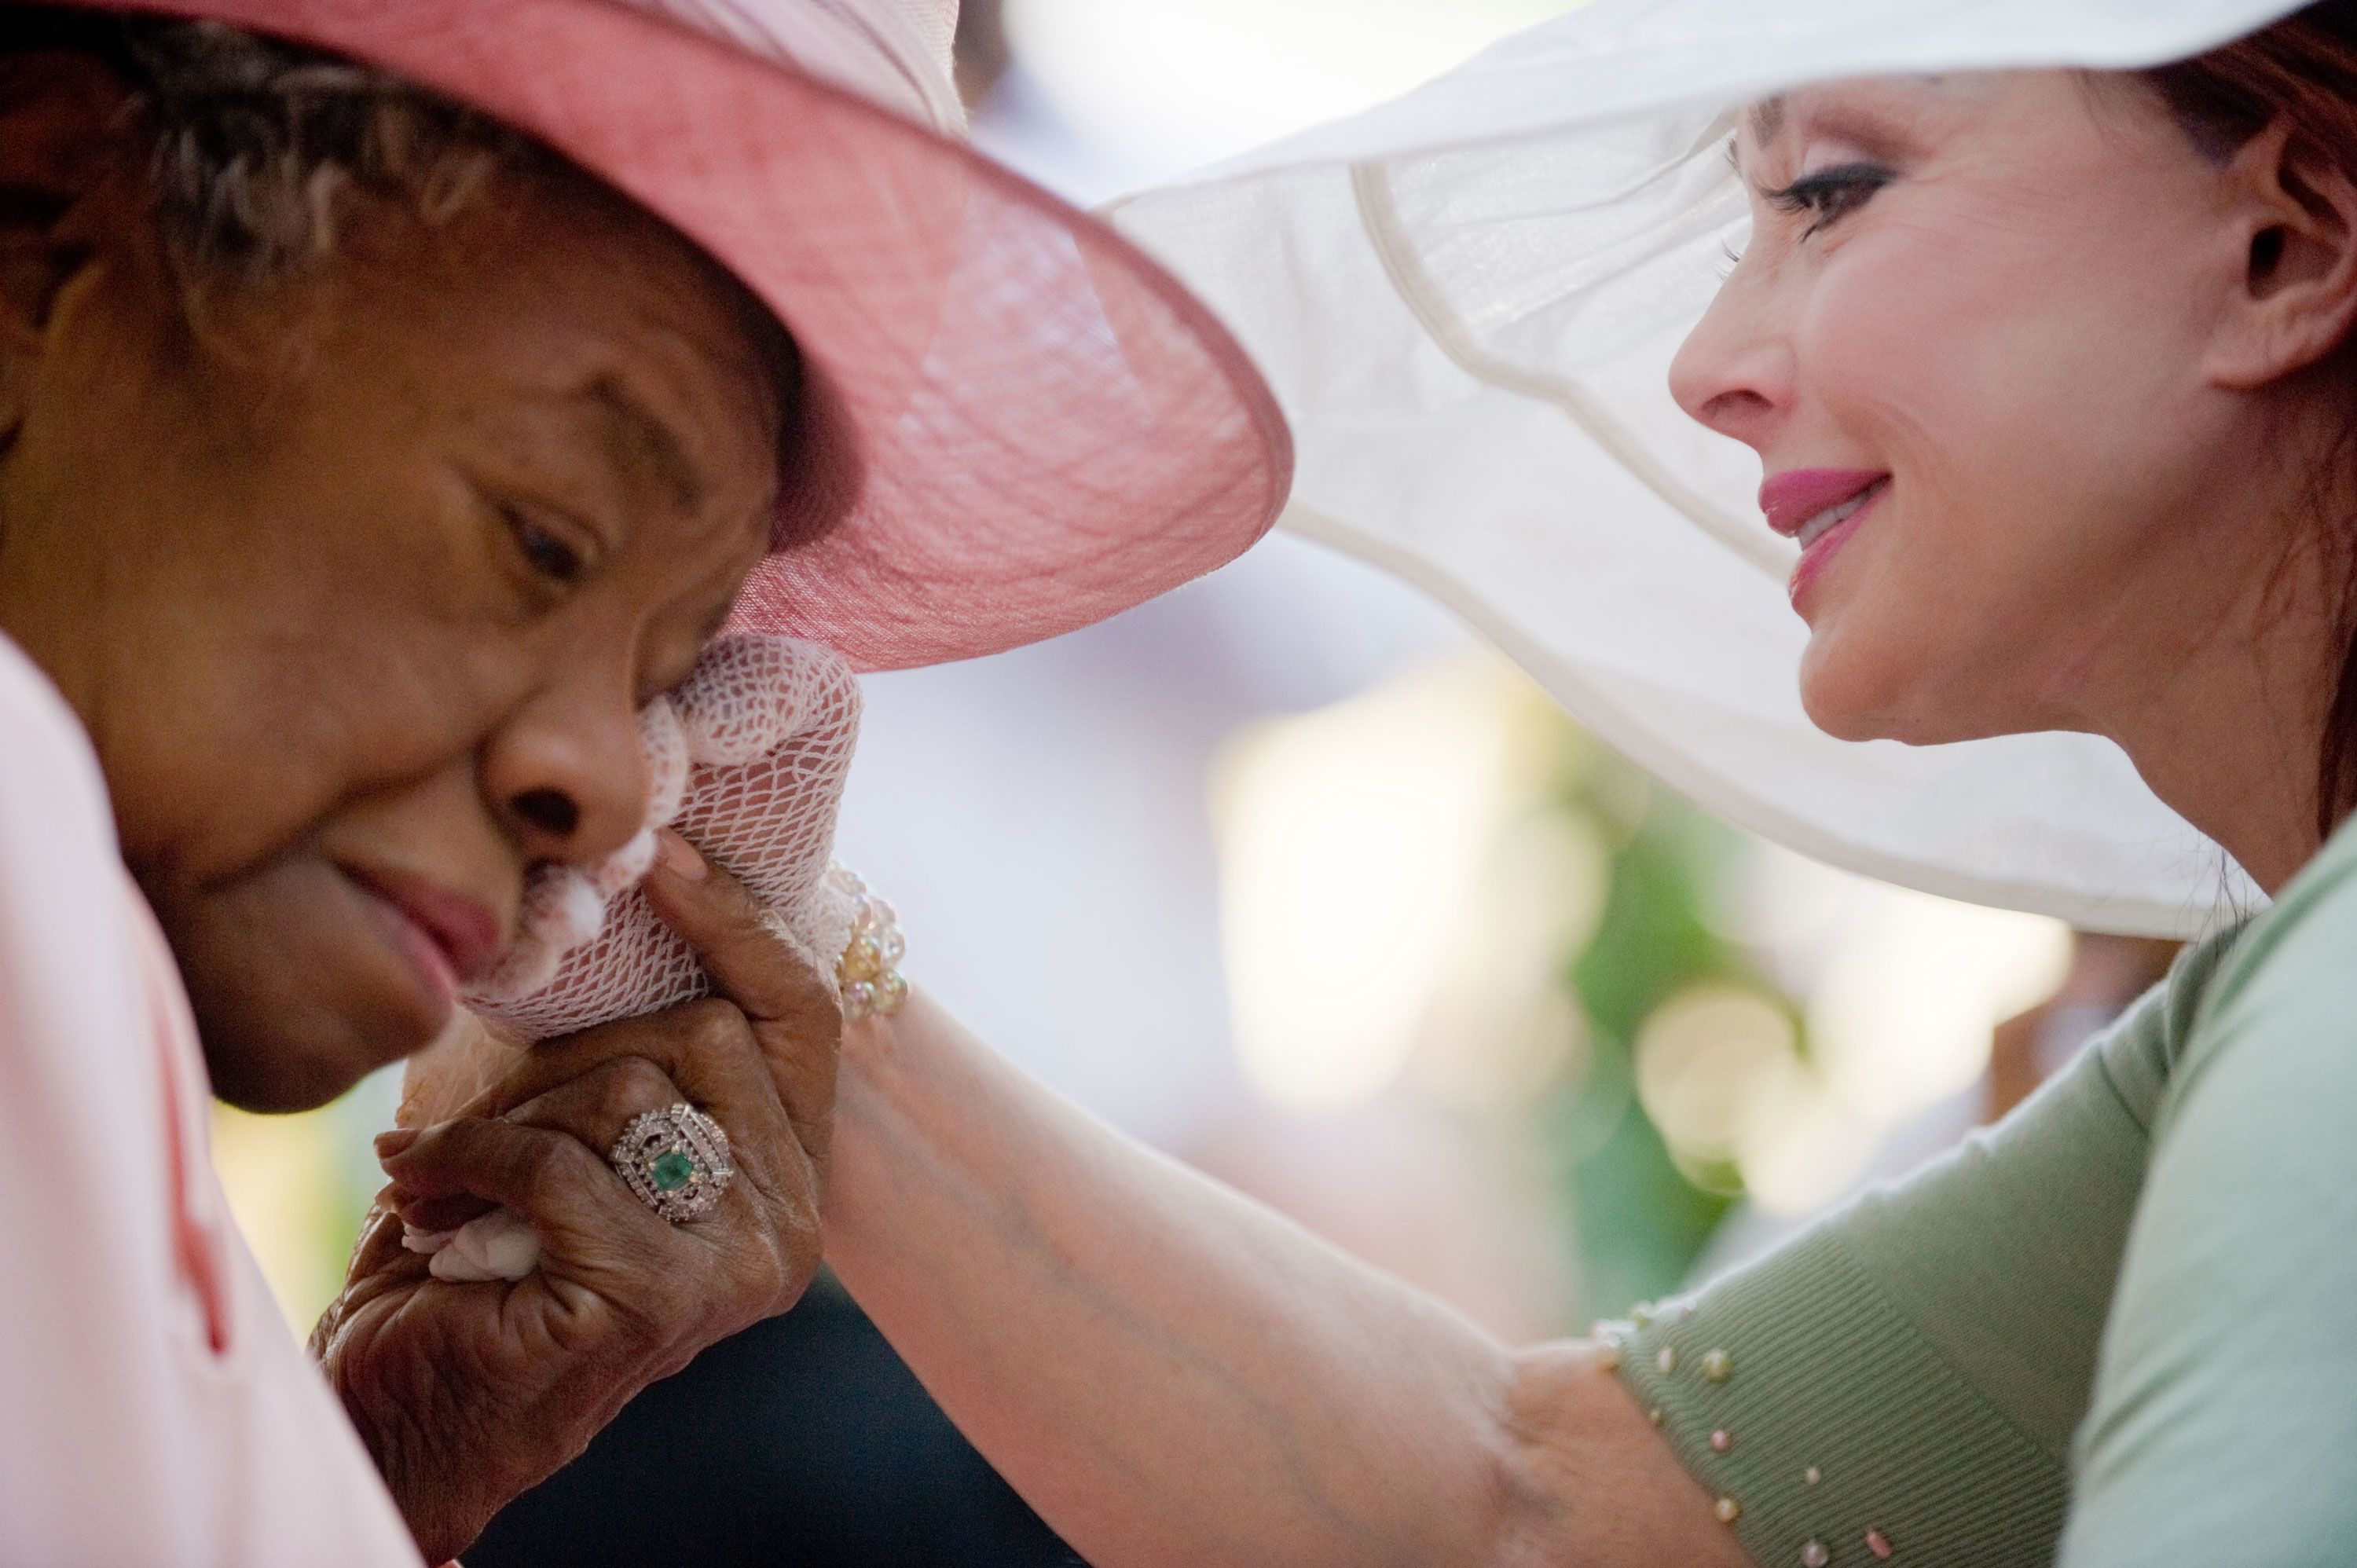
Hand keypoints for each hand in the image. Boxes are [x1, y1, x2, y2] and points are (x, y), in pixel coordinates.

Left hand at [310, 833, 841, 1563]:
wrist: (410, 1417)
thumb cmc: (484, 1263)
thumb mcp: (581, 1132)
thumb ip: (636, 1050)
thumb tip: (641, 875)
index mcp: (789, 1181)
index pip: (805, 1015)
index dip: (741, 924)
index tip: (665, 853)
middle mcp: (787, 1227)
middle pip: (705, 1031)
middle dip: (570, 1051)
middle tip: (484, 1103)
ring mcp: (733, 1268)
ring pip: (630, 1088)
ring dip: (507, 1114)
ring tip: (440, 1164)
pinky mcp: (654, 1297)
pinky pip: (560, 1162)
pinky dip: (470, 1161)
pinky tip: (422, 1195)